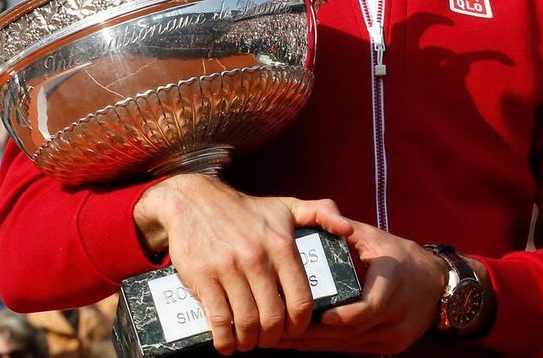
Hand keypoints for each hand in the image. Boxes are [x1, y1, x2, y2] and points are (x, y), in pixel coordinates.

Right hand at [133, 173, 353, 352]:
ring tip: (249, 342)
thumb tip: (348, 230)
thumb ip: (321, 213)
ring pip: (246, 323)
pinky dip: (224, 341)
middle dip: (273, 337)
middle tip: (269, 339)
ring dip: (249, 342)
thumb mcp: (285, 206)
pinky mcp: (203, 277)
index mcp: (281, 245)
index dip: (300, 325)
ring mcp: (228, 269)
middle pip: (273, 317)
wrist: (194, 200)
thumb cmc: (245, 210)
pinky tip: (226, 344)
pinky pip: (218, 320)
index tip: (295, 330)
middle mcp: (257, 258)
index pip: (301, 299)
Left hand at [277, 220, 448, 354]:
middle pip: (352, 332)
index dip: (341, 316)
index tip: (315, 317)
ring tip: (283, 340)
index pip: (368, 307)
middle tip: (280, 330)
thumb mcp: (377, 238)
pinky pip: (356, 349)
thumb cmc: (403, 257)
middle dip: (313, 334)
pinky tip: (305, 344)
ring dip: (316, 344)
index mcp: (393, 281)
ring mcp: (396, 334)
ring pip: (350, 345)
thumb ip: (345, 231)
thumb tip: (311, 222)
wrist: (440, 284)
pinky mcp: (393, 346)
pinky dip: (330, 346)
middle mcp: (397, 312)